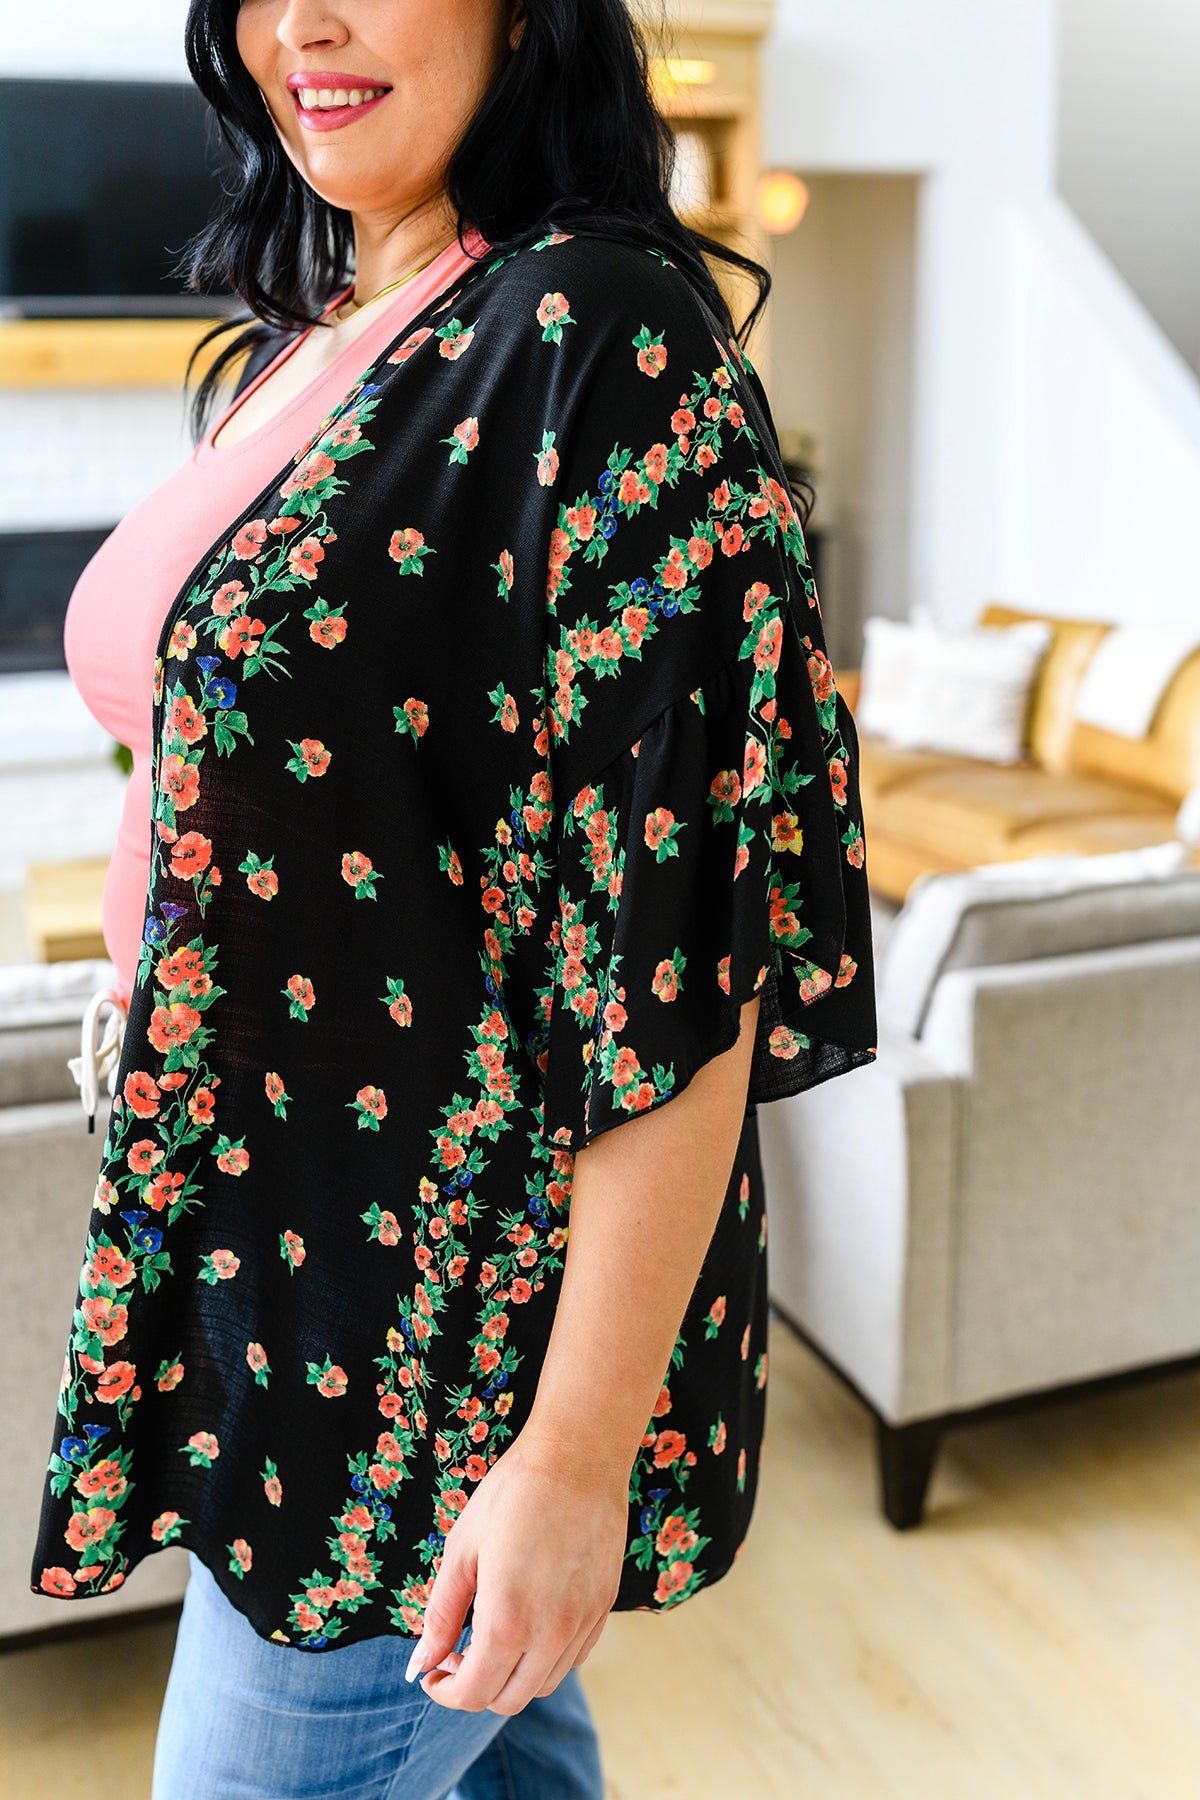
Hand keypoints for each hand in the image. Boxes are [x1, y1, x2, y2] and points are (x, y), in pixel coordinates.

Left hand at [408, 1426, 627, 1713]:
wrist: (578, 1456)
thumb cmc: (513, 1494)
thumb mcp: (462, 1550)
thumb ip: (440, 1615)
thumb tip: (420, 1663)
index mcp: (508, 1622)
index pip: (474, 1694)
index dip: (445, 1691)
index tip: (434, 1670)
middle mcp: (551, 1634)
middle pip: (508, 1699)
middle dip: (475, 1687)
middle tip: (458, 1651)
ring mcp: (583, 1623)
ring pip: (543, 1683)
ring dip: (512, 1674)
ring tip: (493, 1633)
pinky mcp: (604, 1607)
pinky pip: (572, 1657)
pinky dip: (545, 1658)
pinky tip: (530, 1620)